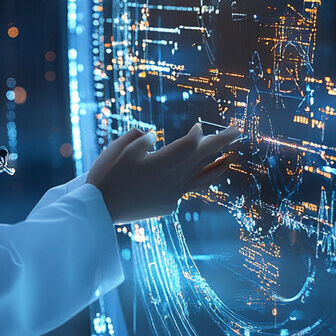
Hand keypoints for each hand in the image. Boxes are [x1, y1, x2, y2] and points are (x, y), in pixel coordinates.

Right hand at [86, 123, 239, 223]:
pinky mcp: (168, 205)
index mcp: (163, 162)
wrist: (98, 209)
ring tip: (231, 158)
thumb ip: (142, 138)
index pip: (192, 145)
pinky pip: (185, 189)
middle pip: (203, 158)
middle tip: (237, 131)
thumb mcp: (121, 147)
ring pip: (203, 179)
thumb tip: (154, 138)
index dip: (198, 134)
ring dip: (218, 166)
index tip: (198, 126)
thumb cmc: (107, 174)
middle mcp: (173, 179)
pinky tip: (193, 177)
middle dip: (221, 142)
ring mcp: (173, 195)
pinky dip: (192, 179)